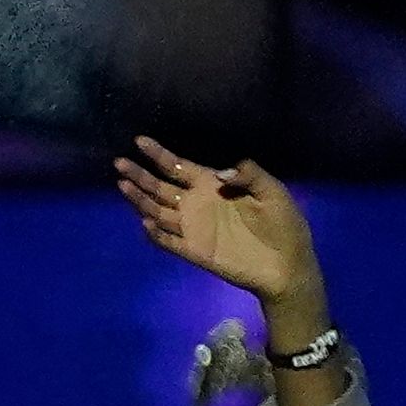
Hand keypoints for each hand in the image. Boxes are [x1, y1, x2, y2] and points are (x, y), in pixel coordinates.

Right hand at [116, 137, 322, 311]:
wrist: (285, 265)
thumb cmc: (284, 225)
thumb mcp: (274, 192)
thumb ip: (250, 176)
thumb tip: (220, 173)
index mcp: (214, 186)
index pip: (179, 166)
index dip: (159, 154)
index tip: (139, 141)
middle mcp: (197, 204)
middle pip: (161, 187)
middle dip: (140, 174)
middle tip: (119, 163)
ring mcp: (193, 228)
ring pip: (157, 210)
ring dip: (140, 199)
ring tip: (122, 185)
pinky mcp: (193, 251)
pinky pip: (168, 241)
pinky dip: (156, 233)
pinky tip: (146, 222)